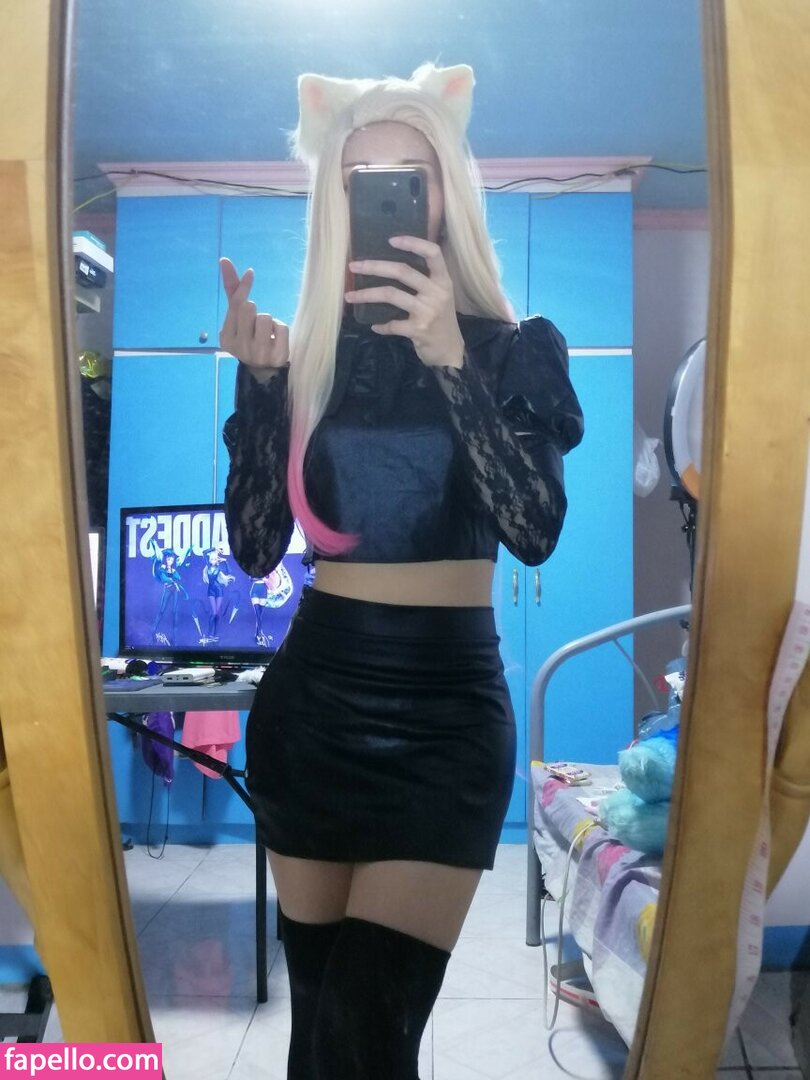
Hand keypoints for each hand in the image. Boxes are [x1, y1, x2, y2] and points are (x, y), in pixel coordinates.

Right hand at [219, 257, 289, 376]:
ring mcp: (259, 353)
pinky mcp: (278, 356)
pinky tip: (276, 339)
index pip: (236, 304)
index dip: (244, 287)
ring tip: (267, 333)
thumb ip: (232, 291)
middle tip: (256, 325)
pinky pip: (282, 327)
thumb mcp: (237, 318)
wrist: (264, 370)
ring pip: (266, 317)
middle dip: (256, 311)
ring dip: (270, 321)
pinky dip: (281, 329)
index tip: (251, 273)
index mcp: (226, 338)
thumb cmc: (250, 337)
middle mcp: (240, 347)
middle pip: (249, 308)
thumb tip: (224, 261)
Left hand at [344, 237, 464, 368]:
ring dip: (366, 294)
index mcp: (443, 280)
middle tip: (353, 266)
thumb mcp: (440, 295)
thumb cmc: (441, 320)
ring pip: (391, 294)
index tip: (391, 240)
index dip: (413, 243)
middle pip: (402, 271)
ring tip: (349, 296)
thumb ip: (424, 280)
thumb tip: (391, 264)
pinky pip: (392, 324)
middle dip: (374, 267)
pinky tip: (374, 325)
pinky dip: (380, 325)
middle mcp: (437, 293)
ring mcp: (427, 311)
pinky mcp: (418, 330)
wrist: (450, 350)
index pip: (432, 253)